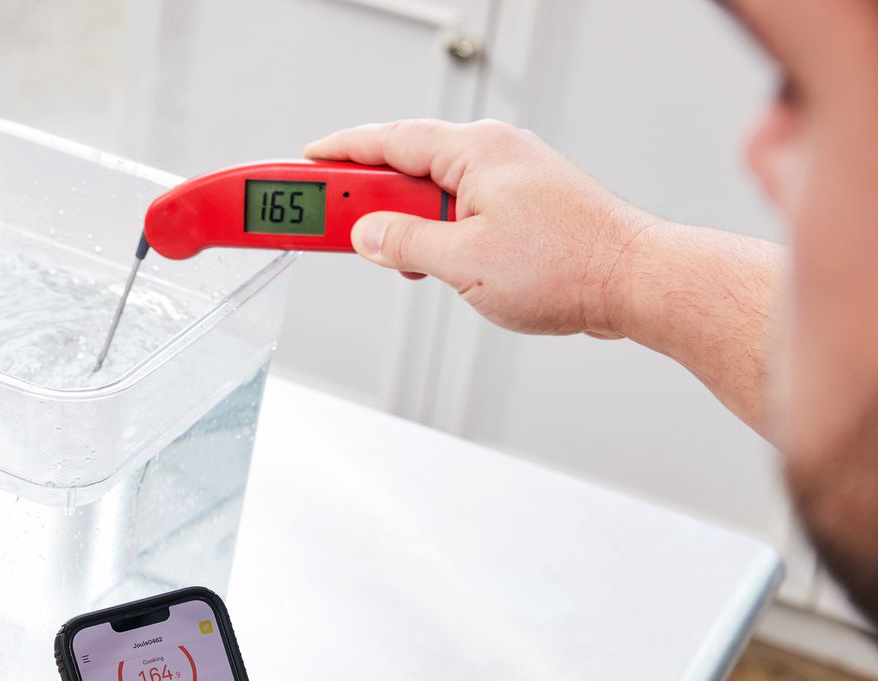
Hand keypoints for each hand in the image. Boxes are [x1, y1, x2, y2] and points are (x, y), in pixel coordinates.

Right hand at [304, 119, 655, 338]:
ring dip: (403, 222)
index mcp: (474, 151)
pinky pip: (459, 207)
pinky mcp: (523, 205)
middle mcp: (493, 154)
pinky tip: (431, 263)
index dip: (338, 153)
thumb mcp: (463, 262)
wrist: (635, 280)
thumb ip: (404, 244)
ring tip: (388, 257)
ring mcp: (510, 178)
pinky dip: (434, 231)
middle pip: (405, 165)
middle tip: (327, 223)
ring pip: (432, 191)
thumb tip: (368, 235)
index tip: (303, 163)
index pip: (387, 141)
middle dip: (365, 196)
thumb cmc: (569, 264)